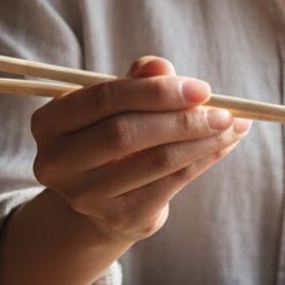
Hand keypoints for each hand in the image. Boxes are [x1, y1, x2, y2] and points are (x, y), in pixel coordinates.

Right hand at [30, 56, 249, 245]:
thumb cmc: (115, 135)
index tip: (202, 88)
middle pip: (125, 133)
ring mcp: (85, 196)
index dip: (155, 91)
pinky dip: (205, 159)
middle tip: (224, 110)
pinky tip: (225, 144)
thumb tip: (161, 66)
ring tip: (234, 125)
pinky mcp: (118, 217)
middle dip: (182, 119)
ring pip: (155, 161)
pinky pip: (171, 183)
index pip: (103, 99)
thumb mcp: (119, 104)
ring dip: (203, 140)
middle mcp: (57, 163)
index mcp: (50, 122)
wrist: (106, 198)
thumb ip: (138, 81)